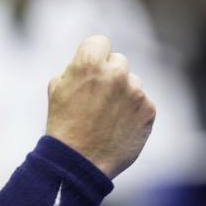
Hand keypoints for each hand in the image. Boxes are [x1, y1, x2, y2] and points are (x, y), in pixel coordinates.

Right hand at [45, 35, 155, 178]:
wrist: (78, 163)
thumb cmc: (63, 126)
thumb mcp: (57, 89)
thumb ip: (76, 69)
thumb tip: (93, 63)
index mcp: (89, 63)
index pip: (100, 42)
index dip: (94, 56)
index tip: (92, 70)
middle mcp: (115, 73)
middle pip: (119, 61)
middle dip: (110, 75)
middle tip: (98, 98)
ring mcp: (134, 91)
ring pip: (132, 82)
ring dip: (123, 94)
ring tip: (107, 117)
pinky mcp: (148, 110)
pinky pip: (142, 102)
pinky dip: (133, 112)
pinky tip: (119, 127)